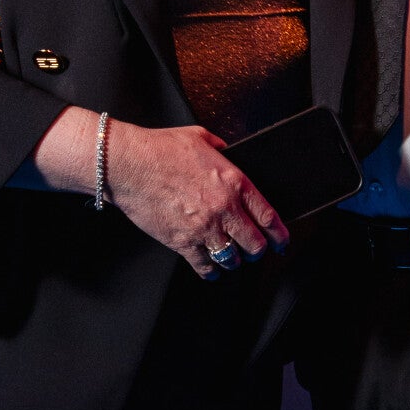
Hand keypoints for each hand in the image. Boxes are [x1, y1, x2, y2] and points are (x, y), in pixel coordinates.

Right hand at [31, 109, 288, 276]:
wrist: (127, 164)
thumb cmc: (158, 149)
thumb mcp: (200, 137)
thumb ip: (221, 149)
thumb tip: (227, 153)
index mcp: (233, 181)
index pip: (268, 216)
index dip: (280, 234)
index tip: (281, 241)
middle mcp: (223, 207)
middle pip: (254, 243)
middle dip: (257, 250)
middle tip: (255, 250)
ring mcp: (203, 227)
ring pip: (232, 259)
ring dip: (234, 261)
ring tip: (232, 259)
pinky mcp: (182, 242)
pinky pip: (204, 266)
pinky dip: (210, 271)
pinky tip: (210, 269)